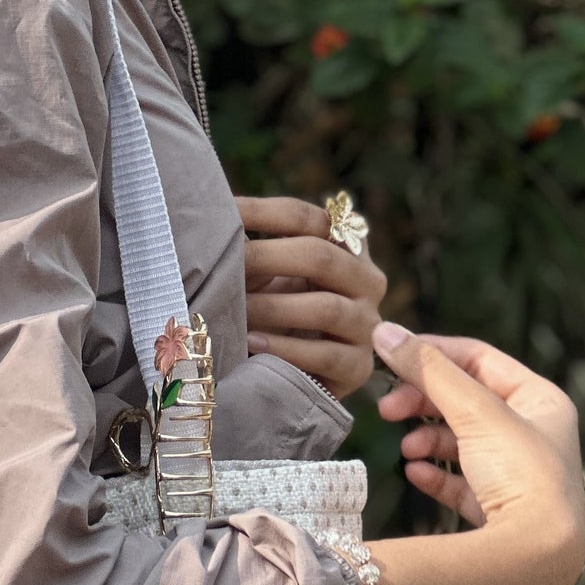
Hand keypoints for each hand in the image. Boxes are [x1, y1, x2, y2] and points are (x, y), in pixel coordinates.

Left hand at [235, 194, 387, 399]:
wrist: (288, 375)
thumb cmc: (270, 314)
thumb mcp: (264, 274)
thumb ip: (252, 244)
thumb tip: (217, 209)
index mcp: (347, 249)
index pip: (315, 220)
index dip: (268, 213)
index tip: (227, 213)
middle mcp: (366, 282)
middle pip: (323, 258)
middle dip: (269, 258)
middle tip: (230, 262)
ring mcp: (367, 326)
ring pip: (327, 308)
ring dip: (275, 308)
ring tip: (237, 309)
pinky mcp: (357, 368)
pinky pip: (326, 355)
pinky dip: (285, 349)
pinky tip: (253, 343)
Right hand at [361, 323, 584, 584]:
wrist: (537, 557)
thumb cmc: (521, 477)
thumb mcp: (474, 413)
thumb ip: (428, 371)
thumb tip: (384, 331)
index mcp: (542, 401)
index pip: (480, 360)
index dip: (434, 354)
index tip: (392, 356)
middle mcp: (535, 435)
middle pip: (466, 400)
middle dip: (424, 402)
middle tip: (387, 408)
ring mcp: (517, 476)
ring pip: (461, 443)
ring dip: (428, 440)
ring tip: (408, 448)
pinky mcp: (500, 512)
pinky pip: (461, 484)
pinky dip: (436, 475)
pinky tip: (416, 473)